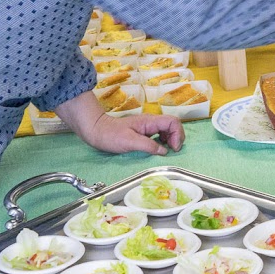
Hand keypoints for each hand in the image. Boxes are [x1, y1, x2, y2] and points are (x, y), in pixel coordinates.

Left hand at [57, 91, 185, 154]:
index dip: (178, 134)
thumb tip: (164, 151)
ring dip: (171, 140)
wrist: (96, 131)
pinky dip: (163, 142)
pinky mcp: (143, 132)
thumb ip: (148, 146)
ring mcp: (147, 127)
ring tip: (166, 152)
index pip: (173, 122)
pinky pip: (160, 135)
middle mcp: (151, 122)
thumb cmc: (111, 136)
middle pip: (173, 125)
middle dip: (177, 138)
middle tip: (172, 151)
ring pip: (167, 130)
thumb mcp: (129, 142)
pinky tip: (158, 150)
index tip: (173, 148)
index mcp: (150, 121)